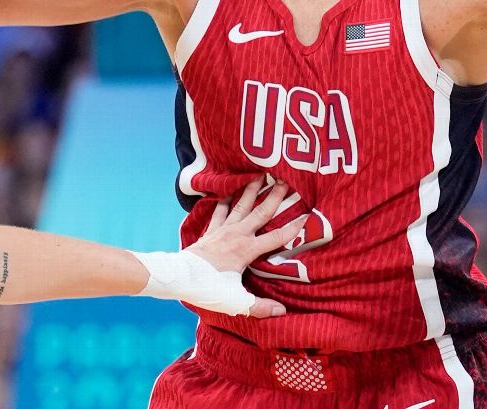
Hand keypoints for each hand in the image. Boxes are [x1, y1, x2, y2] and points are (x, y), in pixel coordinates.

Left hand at [186, 179, 308, 317]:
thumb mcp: (236, 301)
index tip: (307, 216)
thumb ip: (259, 306)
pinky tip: (228, 189)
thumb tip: (282, 312)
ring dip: (252, 190)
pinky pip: (220, 210)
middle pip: (261, 212)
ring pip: (241, 205)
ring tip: (260, 175)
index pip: (276, 238)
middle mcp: (237, 235)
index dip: (293, 228)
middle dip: (275, 196)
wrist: (179, 277)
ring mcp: (223, 229)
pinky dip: (225, 199)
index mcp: (247, 250)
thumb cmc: (208, 288)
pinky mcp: (211, 229)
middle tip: (286, 180)